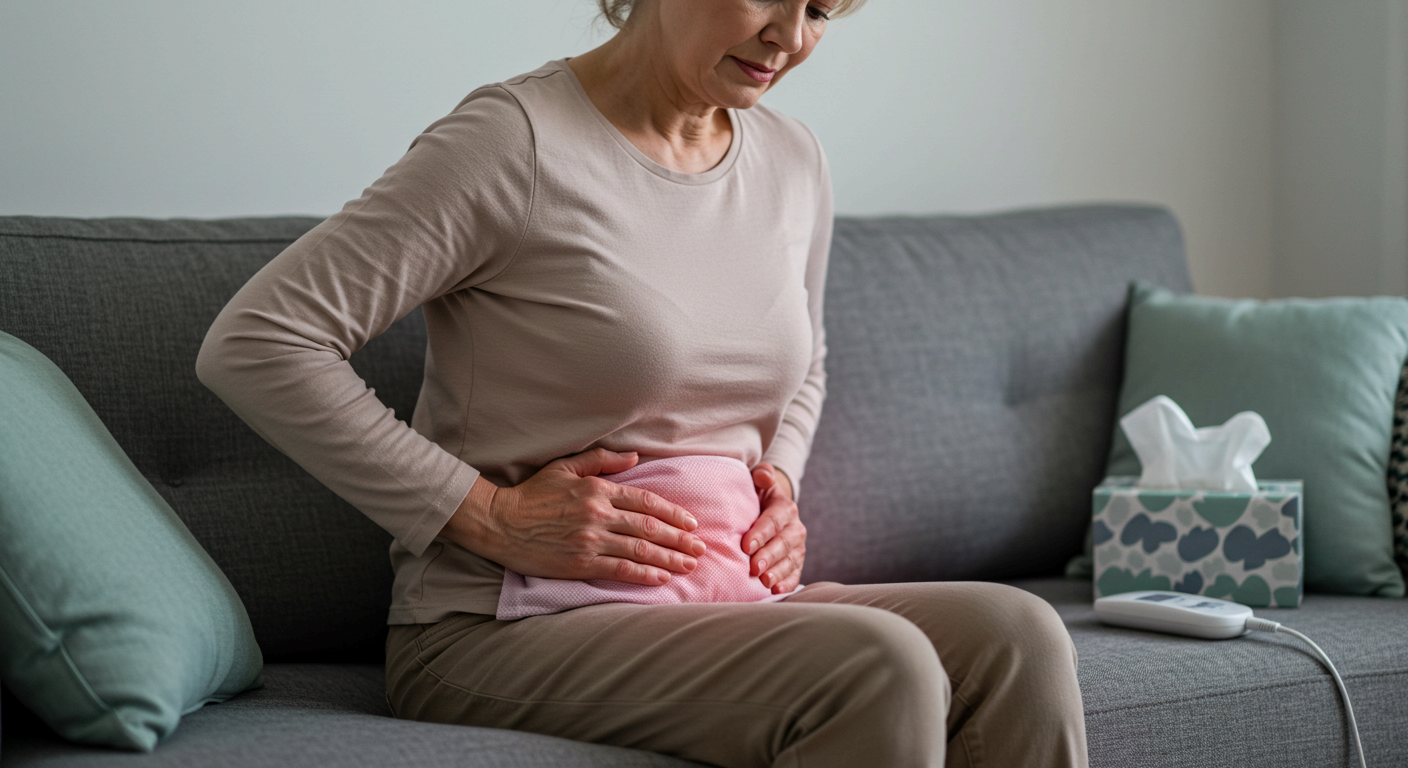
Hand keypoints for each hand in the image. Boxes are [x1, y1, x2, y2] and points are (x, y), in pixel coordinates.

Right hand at [440, 448, 707, 585]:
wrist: (500, 523)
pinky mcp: (580, 563)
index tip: (691, 523)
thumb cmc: (533, 494)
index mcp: (598, 490)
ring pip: (640, 550)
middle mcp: (598, 514)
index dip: (673, 513)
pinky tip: (661, 578)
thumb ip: (601, 460)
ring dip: (669, 559)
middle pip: (650, 528)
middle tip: (701, 549)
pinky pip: (620, 569)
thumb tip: (635, 457)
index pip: (646, 501)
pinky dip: (644, 574)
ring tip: (689, 565)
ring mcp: (590, 540)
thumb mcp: (566, 467)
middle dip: (680, 539)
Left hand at [744, 462, 805, 593]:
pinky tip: (777, 591)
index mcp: (785, 508)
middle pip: (783, 543)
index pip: (773, 520)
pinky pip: (795, 574)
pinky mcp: (796, 562)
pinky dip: (787, 583)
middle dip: (769, 556)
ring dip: (778, 572)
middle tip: (754, 567)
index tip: (745, 546)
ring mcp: (797, 547)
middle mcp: (795, 528)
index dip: (761, 533)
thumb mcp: (759, 481)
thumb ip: (762, 475)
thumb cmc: (758, 495)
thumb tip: (763, 476)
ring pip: (790, 560)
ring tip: (765, 582)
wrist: (770, 509)